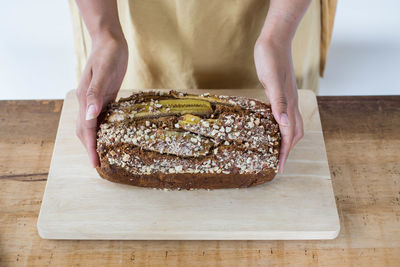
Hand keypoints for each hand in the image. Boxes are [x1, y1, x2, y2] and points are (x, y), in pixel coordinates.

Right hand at [76, 35, 127, 166]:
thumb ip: (95, 93)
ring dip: (97, 141)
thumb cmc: (108, 53)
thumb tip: (90, 115)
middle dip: (92, 149)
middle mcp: (88, 101)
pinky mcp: (105, 96)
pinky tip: (113, 135)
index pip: (87, 129)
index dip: (91, 147)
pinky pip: (103, 117)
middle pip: (87, 131)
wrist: (110, 40)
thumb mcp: (104, 72)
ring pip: (94, 125)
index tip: (95, 164)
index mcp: (85, 98)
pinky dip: (105, 129)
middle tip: (100, 166)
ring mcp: (96, 99)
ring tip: (105, 155)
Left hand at [254, 37, 303, 172]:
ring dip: (285, 140)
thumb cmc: (271, 58)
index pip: (290, 134)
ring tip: (276, 150)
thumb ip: (279, 102)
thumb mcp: (272, 80)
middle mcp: (291, 103)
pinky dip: (279, 126)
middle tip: (278, 163)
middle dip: (288, 150)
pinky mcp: (279, 93)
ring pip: (291, 125)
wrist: (274, 40)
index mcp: (289, 103)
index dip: (286, 152)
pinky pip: (282, 115)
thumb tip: (284, 124)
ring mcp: (286, 98)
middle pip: (295, 133)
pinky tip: (270, 127)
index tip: (280, 167)